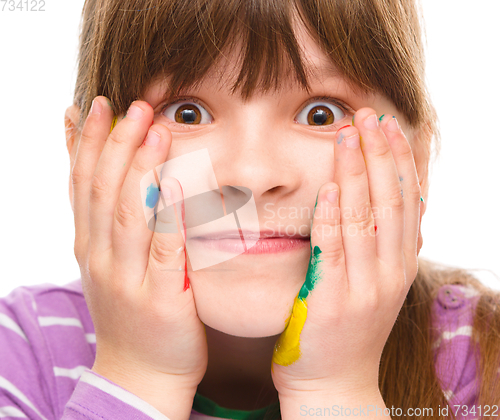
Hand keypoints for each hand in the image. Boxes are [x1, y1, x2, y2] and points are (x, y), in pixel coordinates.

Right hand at [71, 97, 206, 416]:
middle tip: (131, 104)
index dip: (87, 142)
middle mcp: (102, 258)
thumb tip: (109, 176)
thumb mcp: (107, 262)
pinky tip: (171, 185)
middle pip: (104, 190)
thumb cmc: (131, 311)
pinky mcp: (162, 297)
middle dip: (115, 144)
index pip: (83, 184)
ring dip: (138, 168)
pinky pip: (164, 251)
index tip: (96, 104)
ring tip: (151, 128)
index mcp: (90, 246)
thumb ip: (108, 221)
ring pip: (128, 214)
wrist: (139, 372)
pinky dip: (165, 217)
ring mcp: (129, 278)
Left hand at [271, 108, 423, 398]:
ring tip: (349, 135)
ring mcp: (364, 288)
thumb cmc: (346, 330)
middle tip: (368, 115)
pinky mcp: (332, 302)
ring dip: (358, 173)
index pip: (407, 201)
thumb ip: (380, 247)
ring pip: (365, 219)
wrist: (333, 384)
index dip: (399, 160)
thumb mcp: (374, 284)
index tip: (389, 125)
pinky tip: (329, 187)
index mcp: (400, 265)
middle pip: (389, 202)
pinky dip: (332, 216)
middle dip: (380, 155)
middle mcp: (389, 273)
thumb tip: (382, 203)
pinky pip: (334, 251)